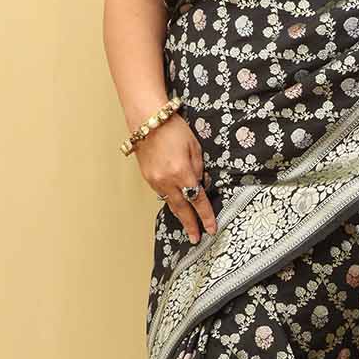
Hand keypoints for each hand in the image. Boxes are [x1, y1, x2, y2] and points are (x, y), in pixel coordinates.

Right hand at [133, 113, 216, 243]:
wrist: (147, 120)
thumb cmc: (173, 129)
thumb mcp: (195, 147)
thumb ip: (199, 169)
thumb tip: (200, 185)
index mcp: (182, 172)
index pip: (198, 200)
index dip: (206, 216)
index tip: (211, 229)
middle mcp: (167, 180)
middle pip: (181, 209)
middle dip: (190, 225)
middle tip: (196, 238)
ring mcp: (154, 180)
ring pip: (170, 203)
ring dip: (180, 214)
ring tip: (188, 225)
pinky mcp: (147, 177)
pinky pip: (161, 194)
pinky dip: (170, 200)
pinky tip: (176, 204)